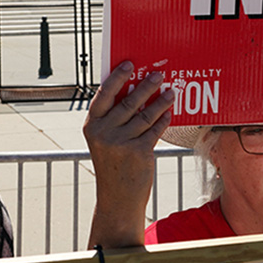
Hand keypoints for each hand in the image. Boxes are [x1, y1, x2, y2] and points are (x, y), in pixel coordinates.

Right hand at [83, 61, 173, 247]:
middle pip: (128, 101)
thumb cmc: (113, 165)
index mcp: (92, 125)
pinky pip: (154, 130)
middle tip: (158, 74)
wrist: (117, 199)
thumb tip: (136, 91)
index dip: (117, 77)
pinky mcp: (138, 152)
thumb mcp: (105, 141)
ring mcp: (120, 143)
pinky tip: (170, 113)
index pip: (104, 94)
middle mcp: (104, 132)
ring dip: (160, 101)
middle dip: (145, 85)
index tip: (129, 64)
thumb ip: (115, 119)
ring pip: (145, 115)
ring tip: (171, 92)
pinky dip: (163, 120)